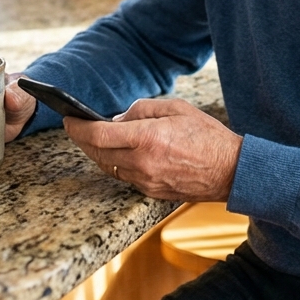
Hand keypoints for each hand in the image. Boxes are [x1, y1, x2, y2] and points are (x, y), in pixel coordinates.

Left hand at [64, 98, 242, 201]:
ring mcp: (146, 180)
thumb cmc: (207, 136)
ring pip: (108, 166)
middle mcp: (142, 162)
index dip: (78, 127)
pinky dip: (114, 163)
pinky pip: (123, 176)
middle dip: (81, 139)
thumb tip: (118, 117)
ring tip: (92, 138)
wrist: (231, 171)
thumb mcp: (176, 108)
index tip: (68, 119)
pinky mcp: (151, 191)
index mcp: (148, 138)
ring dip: (96, 153)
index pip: (99, 134)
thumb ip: (143, 109)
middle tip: (75, 127)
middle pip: (97, 153)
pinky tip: (115, 153)